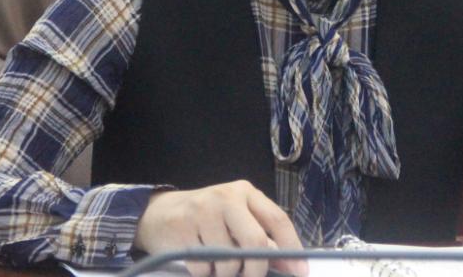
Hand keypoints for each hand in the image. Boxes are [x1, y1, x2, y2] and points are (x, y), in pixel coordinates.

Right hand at [135, 179, 307, 276]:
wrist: (161, 213)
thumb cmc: (208, 218)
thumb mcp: (237, 220)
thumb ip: (263, 239)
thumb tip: (290, 265)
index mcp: (246, 193)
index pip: (277, 219)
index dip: (292, 247)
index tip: (301, 272)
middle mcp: (227, 197)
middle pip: (255, 242)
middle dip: (256, 270)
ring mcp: (203, 211)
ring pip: (228, 259)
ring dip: (226, 273)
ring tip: (219, 266)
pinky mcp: (183, 228)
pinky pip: (204, 266)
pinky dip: (206, 273)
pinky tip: (201, 262)